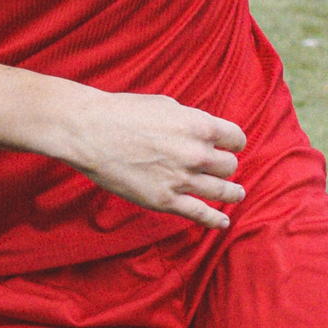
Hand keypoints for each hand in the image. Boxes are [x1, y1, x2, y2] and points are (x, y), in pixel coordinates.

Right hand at [55, 89, 246, 231]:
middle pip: (229, 166)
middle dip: (225, 165)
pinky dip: (215, 219)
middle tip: (219, 167)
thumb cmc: (124, 113)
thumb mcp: (167, 106)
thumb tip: (204, 133)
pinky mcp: (165, 201)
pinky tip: (223, 222)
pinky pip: (201, 214)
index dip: (234, 144)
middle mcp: (197, 154)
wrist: (90, 132)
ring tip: (236, 194)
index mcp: (201, 126)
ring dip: (232, 193)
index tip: (231, 148)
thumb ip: (191, 121)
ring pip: (222, 190)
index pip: (236, 139)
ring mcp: (182, 180)